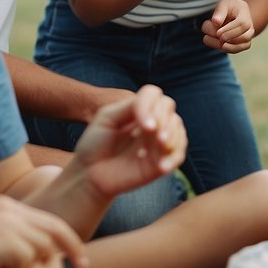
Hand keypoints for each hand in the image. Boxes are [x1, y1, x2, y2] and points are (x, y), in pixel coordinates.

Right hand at [0, 194, 85, 267]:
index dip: (65, 236)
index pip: (47, 218)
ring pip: (43, 247)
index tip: (78, 252)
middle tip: (84, 264)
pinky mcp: (7, 241)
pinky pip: (26, 261)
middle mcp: (12, 210)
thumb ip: (8, 232)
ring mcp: (10, 224)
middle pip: (55, 228)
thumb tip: (30, 248)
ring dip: (34, 263)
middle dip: (73, 247)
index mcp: (6, 205)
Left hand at [71, 85, 186, 198]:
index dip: (151, 106)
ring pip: (178, 130)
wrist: (89, 172)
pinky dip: (173, 158)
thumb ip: (130, 107)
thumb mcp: (107, 117)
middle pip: (169, 108)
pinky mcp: (161, 162)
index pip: (154, 95)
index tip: (142, 124)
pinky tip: (161, 166)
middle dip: (163, 119)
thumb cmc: (95, 143)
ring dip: (173, 136)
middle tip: (150, 132)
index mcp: (138, 108)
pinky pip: (178, 156)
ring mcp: (157, 142)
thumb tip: (154, 118)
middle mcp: (151, 122)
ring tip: (161, 144)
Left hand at [201, 0, 254, 51]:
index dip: (229, 30)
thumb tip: (215, 22)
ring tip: (214, 41)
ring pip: (242, 46)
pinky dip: (226, 49)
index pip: (242, 24)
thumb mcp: (223, 5)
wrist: (233, 14)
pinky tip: (218, 44)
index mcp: (245, 14)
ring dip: (226, 46)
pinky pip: (236, 50)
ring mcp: (248, 36)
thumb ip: (219, 12)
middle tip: (215, 35)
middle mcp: (250, 27)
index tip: (218, 32)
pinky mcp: (243, 44)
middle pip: (244, 37)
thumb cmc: (227, 9)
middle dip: (228, 38)